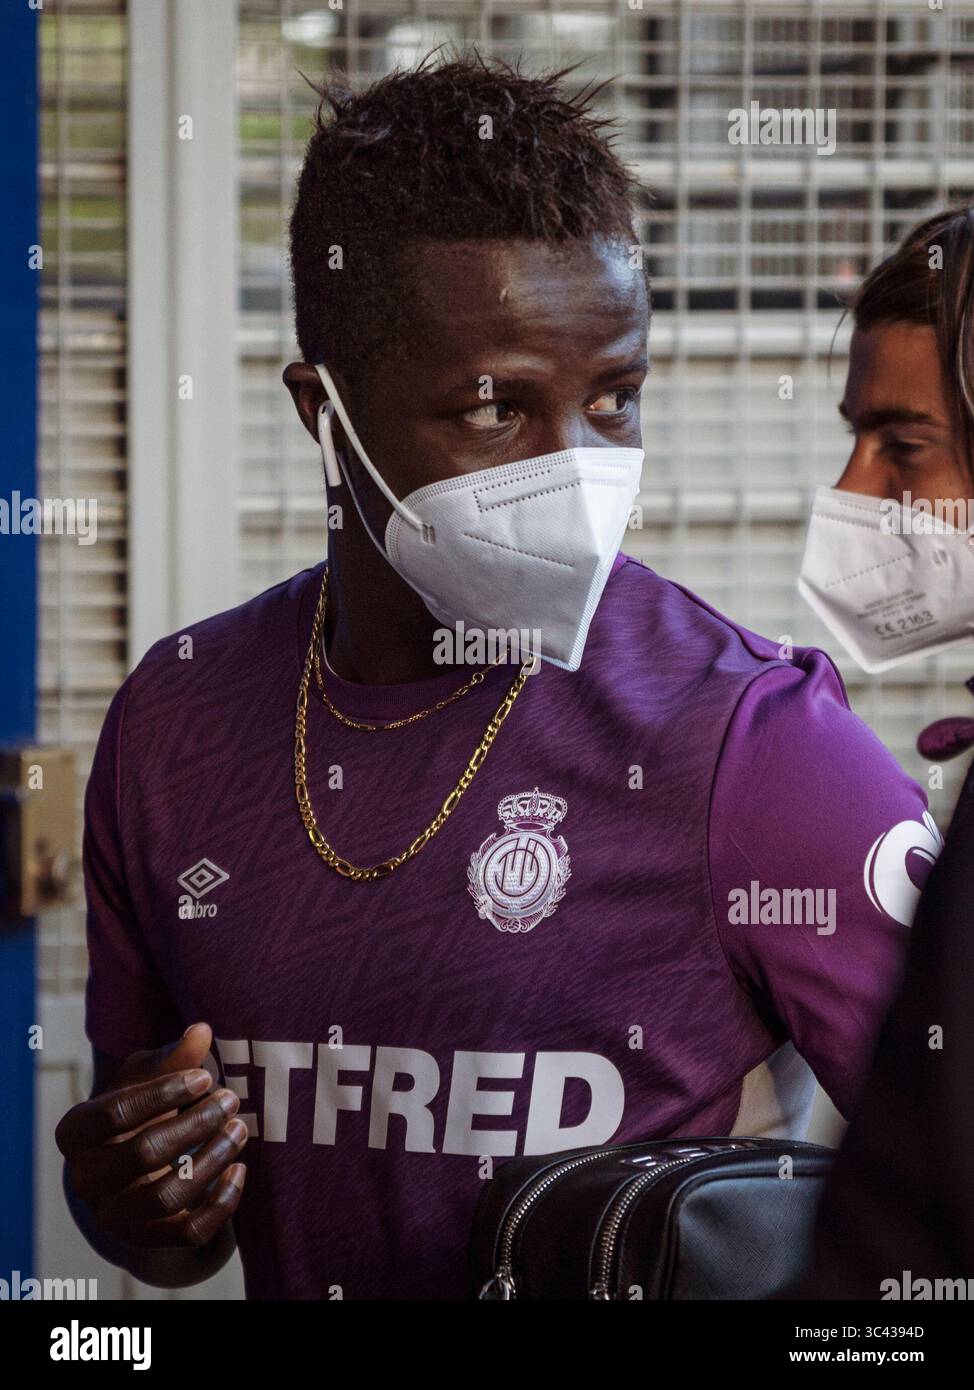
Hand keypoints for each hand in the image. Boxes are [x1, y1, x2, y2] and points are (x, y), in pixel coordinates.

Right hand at [56, 1022, 247, 1248]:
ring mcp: (113, 1216)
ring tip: (240, 1128)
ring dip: (212, 1160)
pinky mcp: (145, 1239)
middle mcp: (85, 1180)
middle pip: (143, 1153)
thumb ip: (172, 1056)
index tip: (205, 1076)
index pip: (114, 1113)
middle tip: (230, 1099)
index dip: (163, 1093)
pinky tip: (240, 1169)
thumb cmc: (136, 1110)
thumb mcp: (145, 1077)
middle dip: (195, 1124)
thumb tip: (202, 1030)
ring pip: (167, 1197)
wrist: (126, 1167)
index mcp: (75, 1133)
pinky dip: (221, 1202)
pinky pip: (188, 1232)